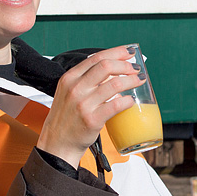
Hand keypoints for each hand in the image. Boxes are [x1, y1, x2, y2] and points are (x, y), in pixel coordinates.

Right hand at [36, 45, 142, 167]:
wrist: (57, 142)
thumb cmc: (67, 117)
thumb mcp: (69, 92)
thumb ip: (86, 80)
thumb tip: (114, 70)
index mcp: (69, 78)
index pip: (96, 58)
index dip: (116, 52)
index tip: (129, 52)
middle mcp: (75, 88)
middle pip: (106, 66)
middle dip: (125, 65)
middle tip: (135, 69)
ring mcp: (83, 104)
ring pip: (115, 84)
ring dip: (132, 80)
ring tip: (139, 81)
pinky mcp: (92, 119)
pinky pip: (116, 104)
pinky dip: (128, 100)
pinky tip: (131, 100)